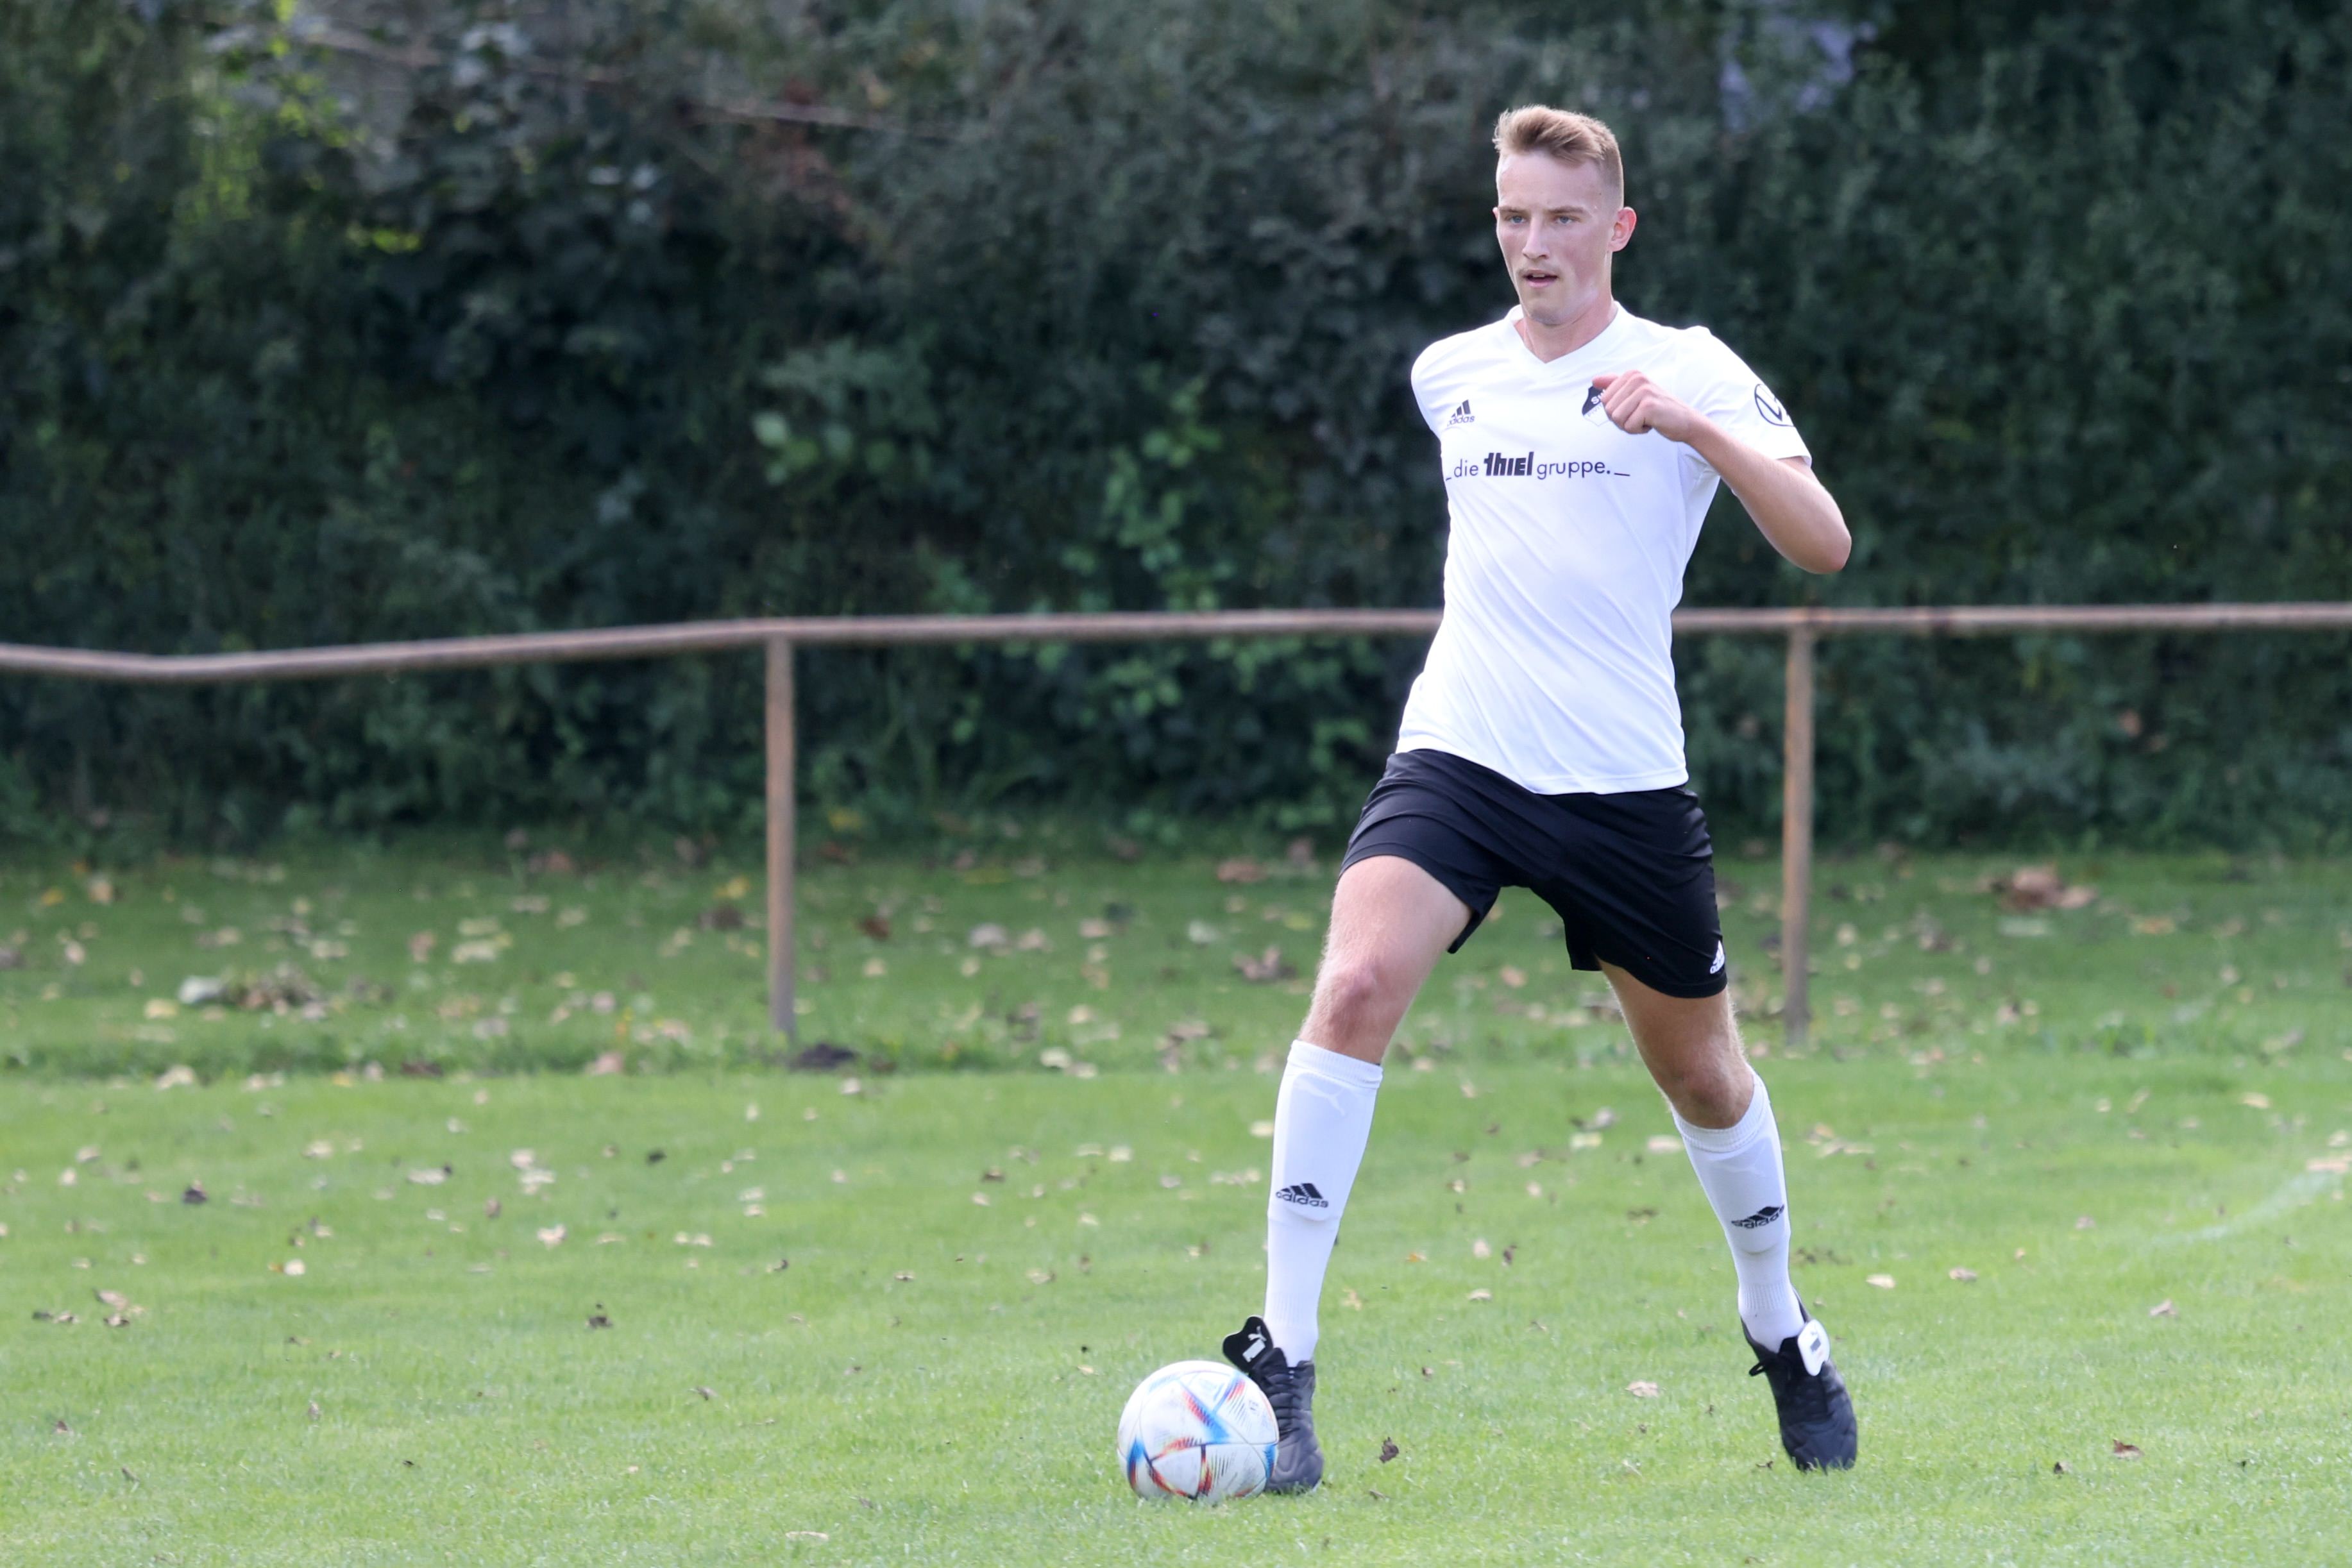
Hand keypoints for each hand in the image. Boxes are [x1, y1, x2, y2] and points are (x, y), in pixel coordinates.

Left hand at [1589, 371, 1703, 443]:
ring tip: (1646, 419)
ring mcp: (1643, 391)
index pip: (1604, 399)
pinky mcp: (1649, 406)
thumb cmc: (1659, 409)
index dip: (1616, 411)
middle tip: (1640, 416)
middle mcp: (1637, 379)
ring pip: (1616, 418)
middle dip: (1621, 420)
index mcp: (1631, 375)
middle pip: (1608, 409)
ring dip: (1630, 426)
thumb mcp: (1636, 394)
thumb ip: (1615, 385)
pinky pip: (1629, 426)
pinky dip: (1638, 430)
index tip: (1634, 409)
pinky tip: (1652, 423)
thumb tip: (1594, 380)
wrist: (1686, 421)